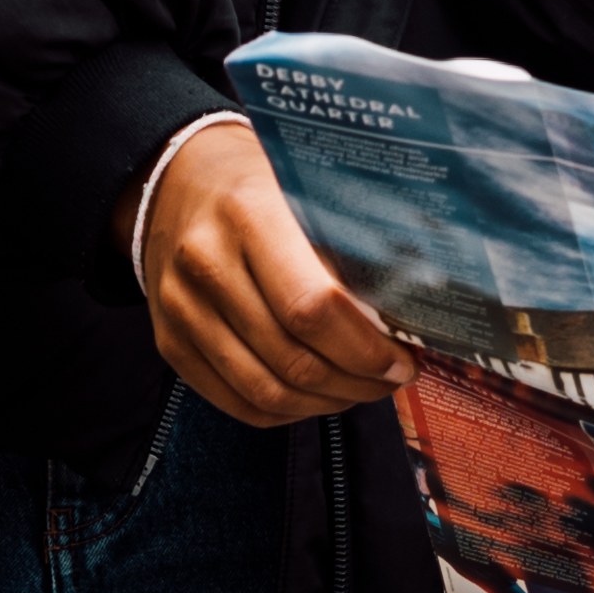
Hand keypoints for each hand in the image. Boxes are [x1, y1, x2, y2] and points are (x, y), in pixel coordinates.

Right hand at [137, 121, 408, 426]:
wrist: (173, 181)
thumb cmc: (261, 185)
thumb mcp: (306, 188)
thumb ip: (354, 239)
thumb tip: (423, 301)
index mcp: (250, 215)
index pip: (312, 307)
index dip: (364, 349)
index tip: (403, 358)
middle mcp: (206, 264)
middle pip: (292, 359)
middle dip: (357, 382)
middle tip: (392, 378)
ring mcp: (181, 309)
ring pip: (266, 392)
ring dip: (327, 404)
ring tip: (362, 390)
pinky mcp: (170, 342)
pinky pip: (237, 402)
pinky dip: (288, 412)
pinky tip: (319, 396)